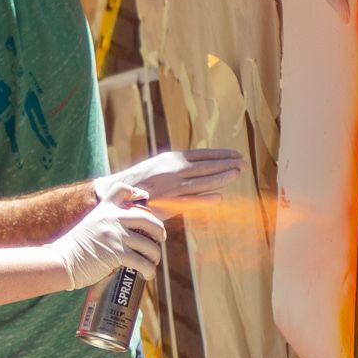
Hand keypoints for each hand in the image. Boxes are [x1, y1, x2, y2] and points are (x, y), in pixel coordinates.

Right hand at [52, 184, 165, 288]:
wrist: (61, 261)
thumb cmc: (75, 248)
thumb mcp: (90, 225)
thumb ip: (106, 222)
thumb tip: (128, 233)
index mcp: (105, 209)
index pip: (122, 189)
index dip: (138, 192)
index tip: (144, 201)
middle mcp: (112, 218)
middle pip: (147, 219)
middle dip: (160, 232)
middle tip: (160, 240)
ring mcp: (116, 235)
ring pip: (149, 245)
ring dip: (155, 256)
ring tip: (152, 262)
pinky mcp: (117, 253)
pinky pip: (143, 262)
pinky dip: (149, 270)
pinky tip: (147, 274)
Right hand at [93, 147, 243, 212]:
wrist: (115, 194)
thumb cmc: (139, 181)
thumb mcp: (158, 166)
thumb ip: (177, 166)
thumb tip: (197, 165)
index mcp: (171, 159)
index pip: (201, 155)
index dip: (220, 154)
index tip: (235, 154)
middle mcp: (173, 170)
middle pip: (205, 166)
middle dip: (225, 164)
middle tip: (242, 162)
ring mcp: (171, 187)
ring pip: (201, 182)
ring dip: (221, 177)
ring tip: (237, 173)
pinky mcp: (166, 204)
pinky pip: (189, 201)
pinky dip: (204, 200)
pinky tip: (218, 197)